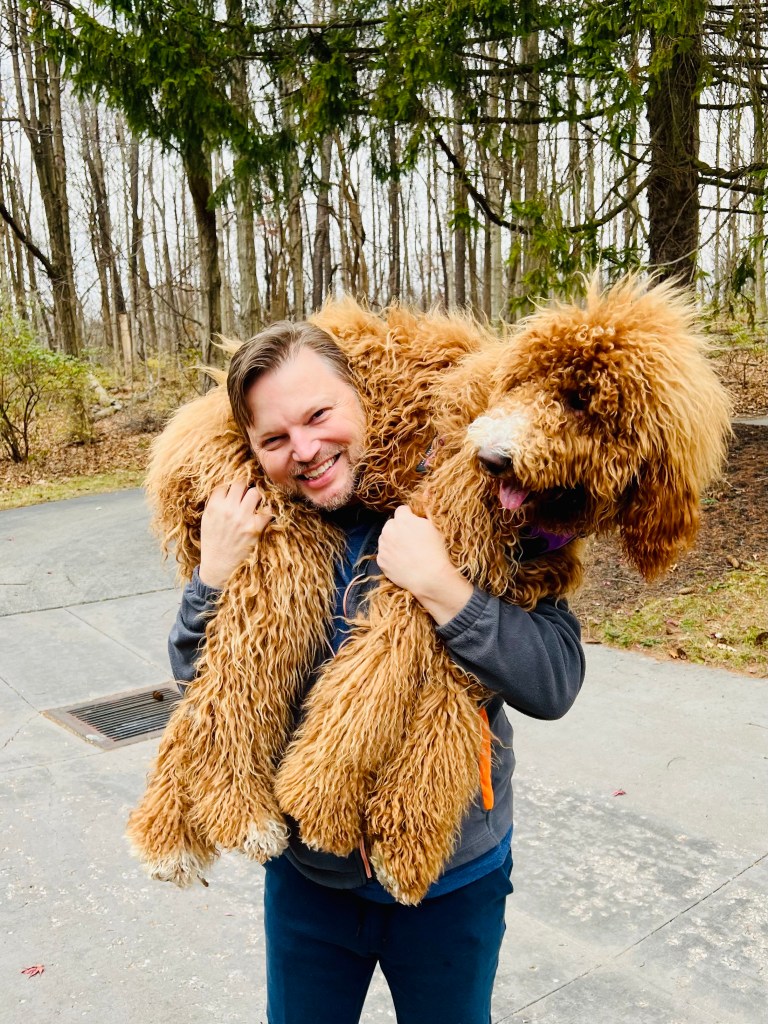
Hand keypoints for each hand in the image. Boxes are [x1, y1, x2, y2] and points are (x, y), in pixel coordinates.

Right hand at [199, 479, 273, 588]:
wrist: (219, 566)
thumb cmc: (213, 542)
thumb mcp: (207, 519)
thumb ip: (215, 502)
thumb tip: (228, 485)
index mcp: (214, 506)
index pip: (225, 482)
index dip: (232, 482)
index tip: (237, 486)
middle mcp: (228, 510)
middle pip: (241, 483)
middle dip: (246, 486)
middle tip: (248, 492)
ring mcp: (242, 518)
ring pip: (256, 492)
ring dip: (257, 496)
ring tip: (256, 503)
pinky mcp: (255, 528)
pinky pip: (268, 509)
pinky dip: (268, 509)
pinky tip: (264, 512)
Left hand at [377, 505, 472, 624]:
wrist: (430, 577)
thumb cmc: (437, 551)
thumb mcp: (435, 526)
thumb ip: (427, 507)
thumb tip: (427, 490)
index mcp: (403, 520)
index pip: (402, 510)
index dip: (410, 517)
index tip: (417, 525)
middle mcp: (389, 530)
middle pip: (392, 524)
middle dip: (399, 528)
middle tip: (412, 539)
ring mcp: (383, 546)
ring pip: (386, 538)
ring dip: (393, 541)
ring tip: (408, 551)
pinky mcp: (381, 561)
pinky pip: (384, 554)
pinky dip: (390, 556)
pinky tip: (403, 561)